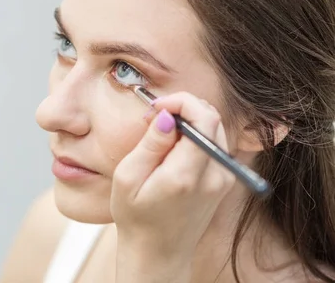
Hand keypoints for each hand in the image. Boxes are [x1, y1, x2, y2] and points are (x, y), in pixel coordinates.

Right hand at [110, 92, 235, 281]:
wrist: (157, 252)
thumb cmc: (135, 216)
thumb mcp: (129, 177)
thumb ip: (151, 144)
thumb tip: (168, 115)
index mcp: (187, 174)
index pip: (203, 118)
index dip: (180, 101)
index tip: (156, 106)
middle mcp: (214, 175)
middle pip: (213, 118)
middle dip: (184, 107)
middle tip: (155, 117)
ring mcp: (224, 179)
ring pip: (216, 127)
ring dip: (190, 118)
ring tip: (162, 131)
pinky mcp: (225, 180)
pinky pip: (216, 142)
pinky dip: (197, 133)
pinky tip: (174, 144)